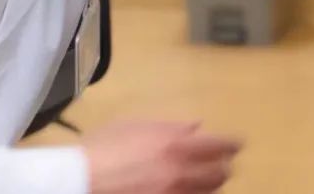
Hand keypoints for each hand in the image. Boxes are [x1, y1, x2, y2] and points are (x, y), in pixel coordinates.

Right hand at [84, 120, 240, 193]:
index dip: (233, 144)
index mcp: (176, 145)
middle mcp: (180, 173)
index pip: (220, 145)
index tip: (238, 144)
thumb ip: (169, 126)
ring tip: (209, 182)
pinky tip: (189, 193)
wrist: (76, 181)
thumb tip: (195, 126)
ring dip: (212, 186)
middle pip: (220, 174)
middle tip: (225, 165)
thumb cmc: (102, 148)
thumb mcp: (134, 126)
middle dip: (225, 168)